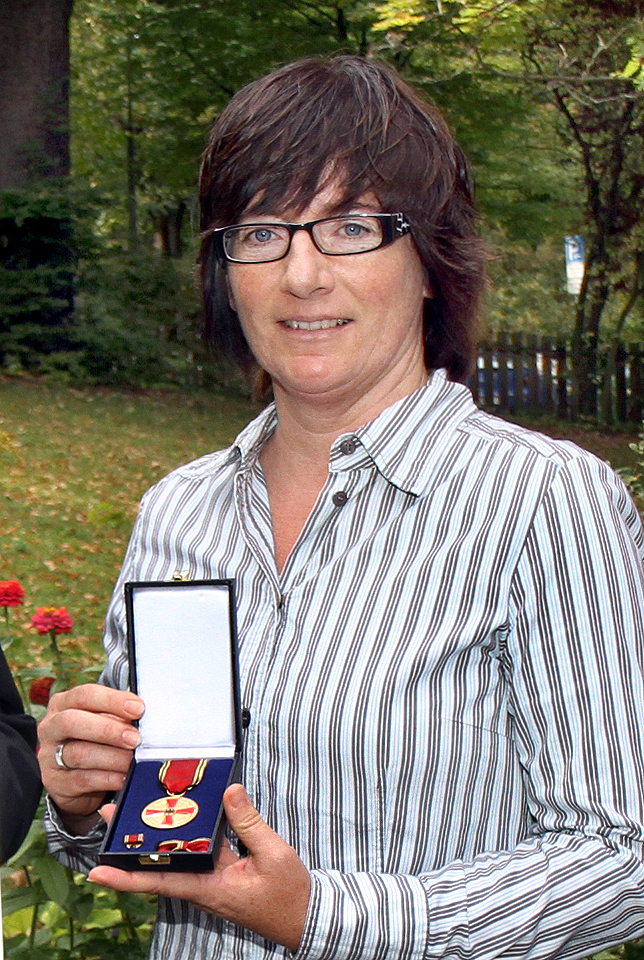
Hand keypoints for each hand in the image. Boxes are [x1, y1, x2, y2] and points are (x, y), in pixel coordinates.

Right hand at [38, 683, 144, 827]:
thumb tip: (141, 716)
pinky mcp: (54, 782)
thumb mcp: (103, 721)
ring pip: (79, 753)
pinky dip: (107, 778)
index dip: (113, 700)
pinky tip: (123, 777)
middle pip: (73, 721)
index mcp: (63, 703)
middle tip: (135, 739)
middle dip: (108, 729)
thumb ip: (117, 715)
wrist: (75, 779)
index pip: (85, 695)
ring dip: (112, 757)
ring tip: (132, 760)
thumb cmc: (94, 740)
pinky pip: (82, 780)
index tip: (138, 709)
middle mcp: (51, 727)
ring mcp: (48, 756)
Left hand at [89, 783, 311, 950]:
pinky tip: (177, 813)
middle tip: (110, 813)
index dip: (126, 878)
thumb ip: (250, 822)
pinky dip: (183, 834)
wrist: (304, 916)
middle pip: (159, 864)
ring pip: (174, 857)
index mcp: (209, 888)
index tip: (96, 870)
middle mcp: (202, 885)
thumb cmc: (288, 894)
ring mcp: (209, 878)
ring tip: (132, 808)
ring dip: (154, 835)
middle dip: (132, 842)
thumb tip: (230, 791)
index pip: (159, 883)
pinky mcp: (220, 872)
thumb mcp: (273, 855)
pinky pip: (196, 851)